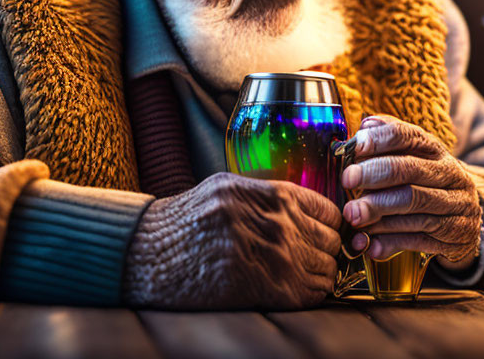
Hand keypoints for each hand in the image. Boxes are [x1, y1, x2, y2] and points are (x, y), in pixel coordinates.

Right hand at [122, 172, 341, 308]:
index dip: (325, 225)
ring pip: (326, 270)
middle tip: (304, 258)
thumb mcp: (230, 188)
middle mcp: (280, 222)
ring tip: (292, 276)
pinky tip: (285, 290)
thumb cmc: (186, 221)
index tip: (316, 235)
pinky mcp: (271, 290)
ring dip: (315, 275)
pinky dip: (306, 295)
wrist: (152, 254)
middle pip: (332, 241)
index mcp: (273, 194)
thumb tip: (307, 210)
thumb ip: (269, 196)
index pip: (329, 211)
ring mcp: (278, 257)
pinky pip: (312, 295)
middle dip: (322, 251)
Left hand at [341, 115, 481, 263]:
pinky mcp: (456, 235)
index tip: (354, 146)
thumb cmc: (424, 184)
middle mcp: (450, 174)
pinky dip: (391, 242)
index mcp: (434, 150)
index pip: (408, 136)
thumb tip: (365, 125)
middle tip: (346, 180)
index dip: (380, 139)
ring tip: (352, 215)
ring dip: (378, 209)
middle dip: (373, 173)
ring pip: (413, 203)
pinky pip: (420, 238)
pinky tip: (370, 245)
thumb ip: (387, 143)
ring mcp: (457, 205)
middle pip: (409, 169)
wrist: (465, 219)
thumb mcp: (412, 159)